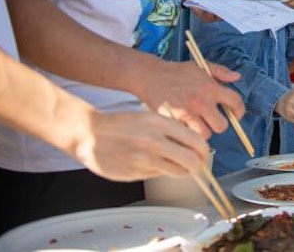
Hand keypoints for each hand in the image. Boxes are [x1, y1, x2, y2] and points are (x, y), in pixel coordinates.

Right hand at [73, 110, 210, 180]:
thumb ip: (171, 131)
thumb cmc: (121, 124)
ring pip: (178, 172)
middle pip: (192, 161)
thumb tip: (194, 146)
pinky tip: (150, 164)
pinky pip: (158, 175)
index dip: (204, 151)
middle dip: (197, 165)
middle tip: (196, 165)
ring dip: (181, 171)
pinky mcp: (135, 173)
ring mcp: (144, 159)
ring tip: (175, 165)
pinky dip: (160, 172)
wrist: (89, 133)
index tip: (203, 155)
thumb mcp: (149, 118)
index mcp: (160, 123)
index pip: (196, 141)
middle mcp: (154, 141)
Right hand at [139, 61, 243, 138]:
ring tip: (198, 124)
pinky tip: (185, 125)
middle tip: (212, 120)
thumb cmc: (177, 72)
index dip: (239, 111)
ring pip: (205, 135)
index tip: (236, 114)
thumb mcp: (201, 66)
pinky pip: (187, 135)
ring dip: (203, 132)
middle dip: (219, 125)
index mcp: (211, 87)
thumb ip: (221, 71)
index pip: (235, 102)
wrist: (150, 75)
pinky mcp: (173, 121)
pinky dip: (187, 133)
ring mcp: (187, 113)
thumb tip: (237, 77)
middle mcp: (201, 101)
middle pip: (222, 126)